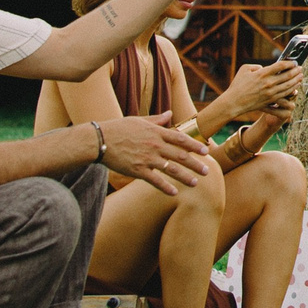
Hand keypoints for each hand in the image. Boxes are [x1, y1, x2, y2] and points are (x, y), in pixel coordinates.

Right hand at [98, 111, 215, 197]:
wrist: (100, 140)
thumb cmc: (119, 129)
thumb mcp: (139, 120)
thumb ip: (156, 120)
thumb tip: (170, 114)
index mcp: (156, 132)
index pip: (181, 139)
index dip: (194, 145)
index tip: (205, 150)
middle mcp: (155, 145)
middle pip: (180, 155)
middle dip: (195, 164)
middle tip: (207, 171)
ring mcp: (147, 158)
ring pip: (171, 169)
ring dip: (185, 177)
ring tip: (195, 183)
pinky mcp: (137, 170)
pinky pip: (155, 180)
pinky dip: (165, 187)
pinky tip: (174, 193)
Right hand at [223, 59, 302, 119]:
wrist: (234, 102)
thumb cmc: (237, 85)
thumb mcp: (244, 69)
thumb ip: (256, 66)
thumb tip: (264, 68)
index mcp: (262, 74)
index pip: (281, 66)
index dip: (289, 63)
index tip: (293, 62)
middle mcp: (268, 83)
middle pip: (287, 76)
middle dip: (296, 71)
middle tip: (301, 69)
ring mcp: (270, 93)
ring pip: (288, 86)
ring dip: (296, 81)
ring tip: (301, 77)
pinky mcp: (270, 101)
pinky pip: (284, 96)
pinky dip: (291, 91)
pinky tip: (295, 88)